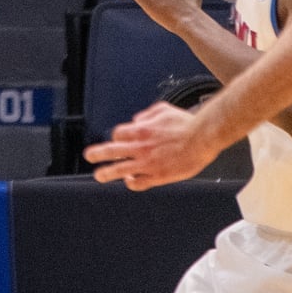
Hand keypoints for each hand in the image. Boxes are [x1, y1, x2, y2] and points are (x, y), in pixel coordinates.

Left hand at [87, 99, 221, 189]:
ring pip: (120, 169)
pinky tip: (130, 182)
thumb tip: (137, 119)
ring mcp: (147, 163)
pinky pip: (139, 183)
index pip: (118, 134)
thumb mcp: (162, 109)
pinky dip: (132, 183)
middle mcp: (141, 147)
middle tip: (89, 156)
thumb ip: (146, 114)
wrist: (202, 138)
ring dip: (107, 173)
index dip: (116, 137)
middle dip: (98, 153)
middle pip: (112, 150)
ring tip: (99, 175)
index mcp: (141, 130)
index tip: (117, 140)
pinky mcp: (158, 176)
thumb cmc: (186, 124)